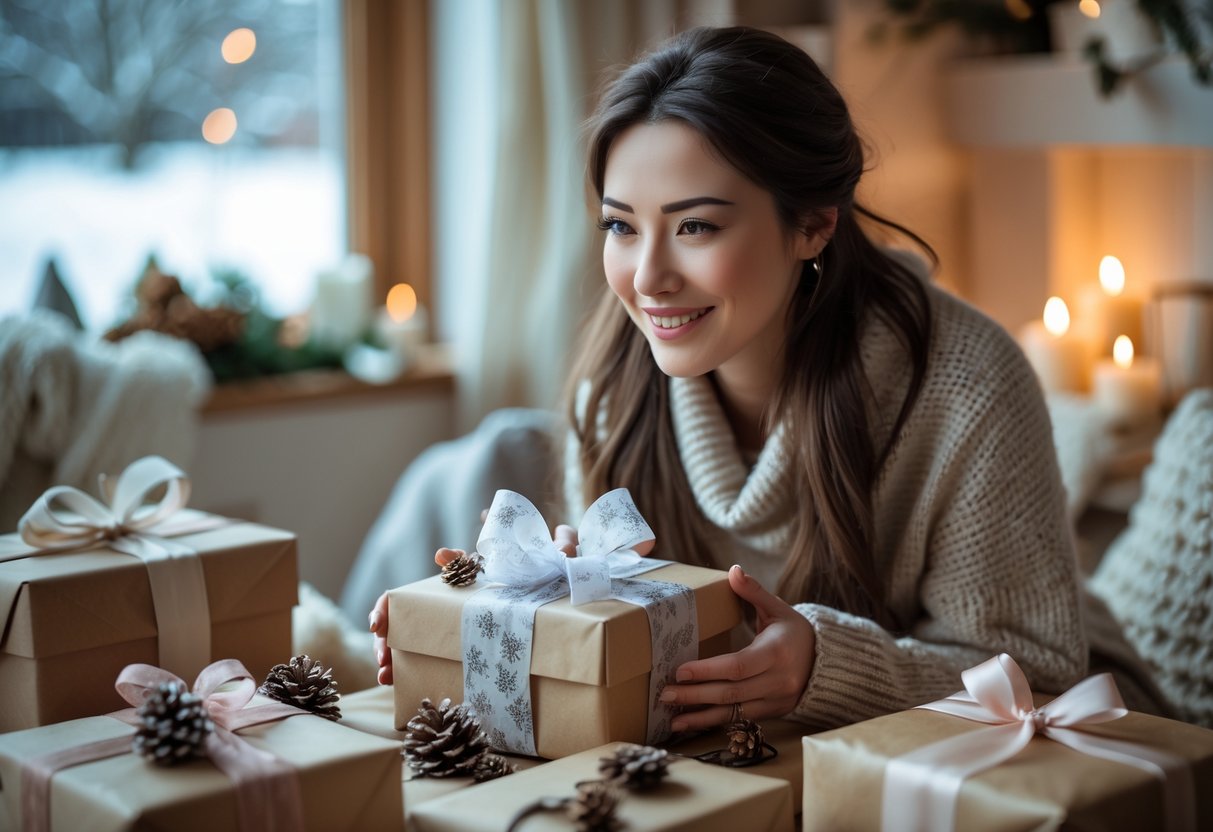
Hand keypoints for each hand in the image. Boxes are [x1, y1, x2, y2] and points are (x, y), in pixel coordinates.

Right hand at [368, 546, 466, 684]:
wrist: (494, 610)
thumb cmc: (472, 589)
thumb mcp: (466, 572)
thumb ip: (456, 560)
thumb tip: (440, 555)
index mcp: (412, 601)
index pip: (387, 605)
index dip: (378, 613)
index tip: (377, 625)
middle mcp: (409, 622)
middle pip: (385, 634)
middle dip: (379, 646)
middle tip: (384, 657)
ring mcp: (415, 642)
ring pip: (391, 654)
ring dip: (383, 666)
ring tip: (385, 676)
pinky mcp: (424, 658)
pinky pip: (406, 669)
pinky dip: (397, 677)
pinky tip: (394, 684)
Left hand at [657, 565, 814, 730]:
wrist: (826, 661)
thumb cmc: (796, 632)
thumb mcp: (778, 608)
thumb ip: (753, 592)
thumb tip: (734, 570)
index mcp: (776, 653)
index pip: (737, 666)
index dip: (708, 670)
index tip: (680, 671)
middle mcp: (777, 681)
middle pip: (731, 692)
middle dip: (696, 695)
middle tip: (665, 694)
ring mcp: (776, 700)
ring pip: (734, 712)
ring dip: (701, 717)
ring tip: (672, 720)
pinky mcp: (773, 713)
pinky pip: (740, 721)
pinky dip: (715, 722)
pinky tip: (692, 724)